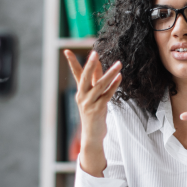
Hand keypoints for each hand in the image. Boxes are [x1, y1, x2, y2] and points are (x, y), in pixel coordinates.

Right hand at [64, 50, 121, 175]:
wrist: (92, 135)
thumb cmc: (94, 113)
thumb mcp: (93, 96)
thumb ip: (96, 80)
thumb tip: (98, 64)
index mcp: (80, 92)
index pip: (76, 74)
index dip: (72, 62)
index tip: (66, 51)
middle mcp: (82, 96)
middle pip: (85, 77)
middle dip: (90, 65)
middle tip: (94, 53)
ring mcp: (89, 103)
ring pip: (99, 85)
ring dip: (110, 74)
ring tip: (119, 64)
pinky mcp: (98, 109)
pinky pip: (107, 95)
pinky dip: (113, 86)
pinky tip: (119, 78)